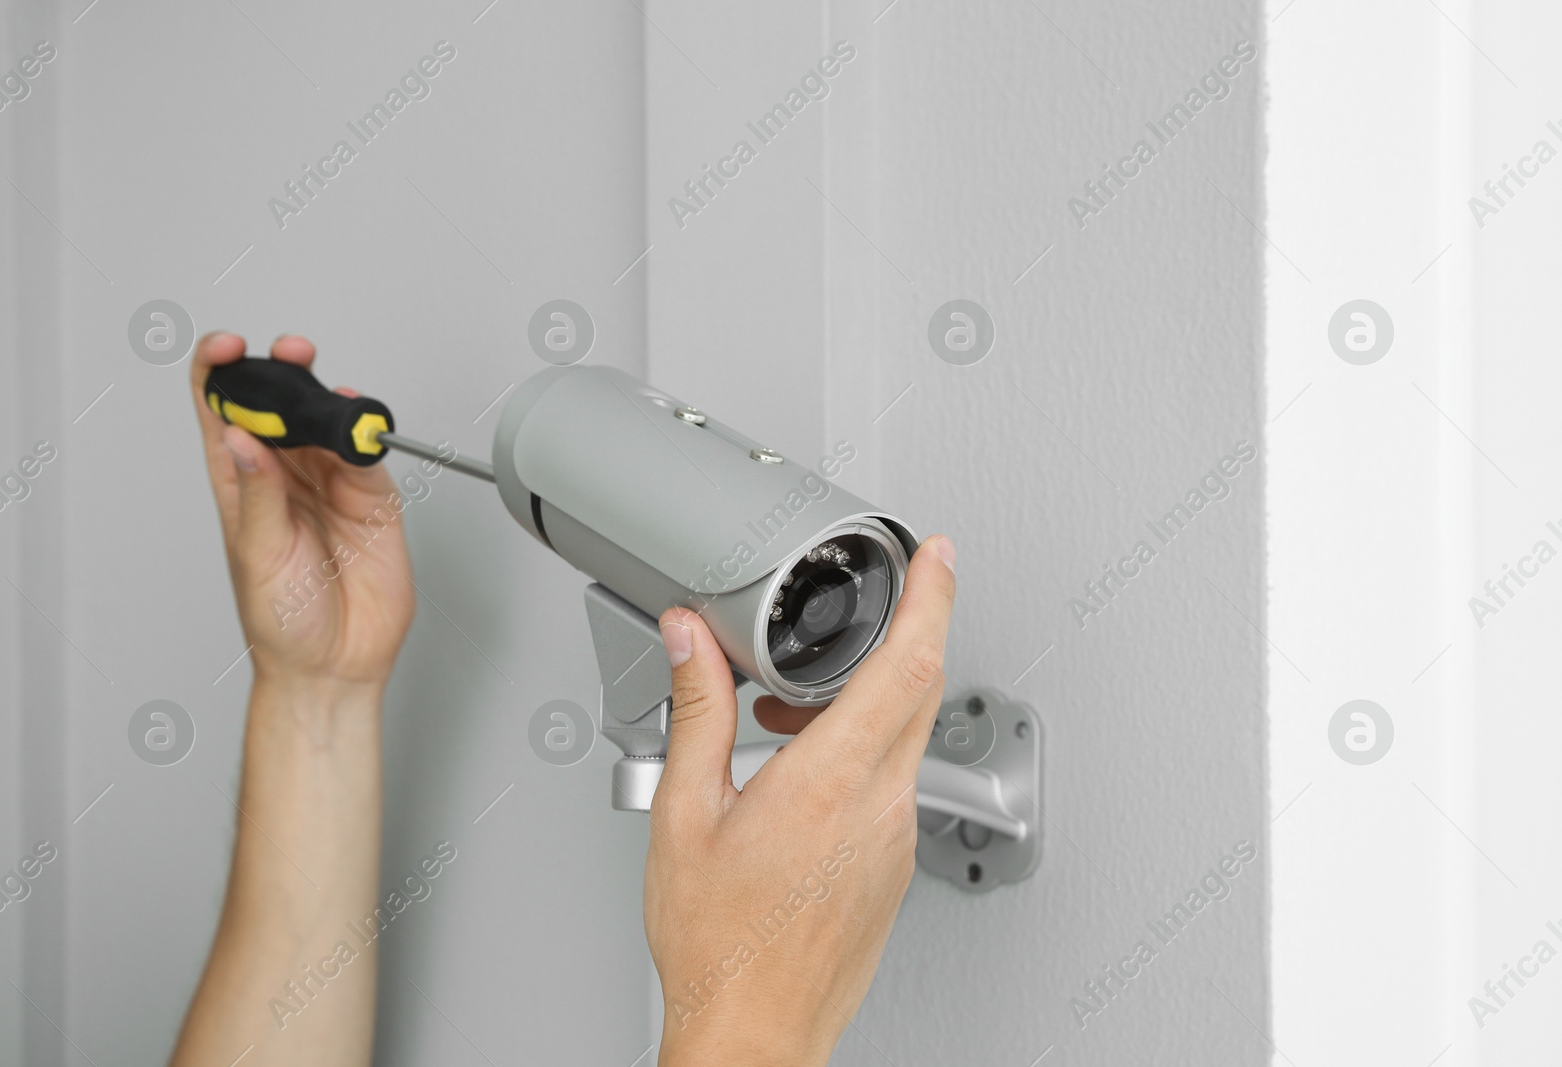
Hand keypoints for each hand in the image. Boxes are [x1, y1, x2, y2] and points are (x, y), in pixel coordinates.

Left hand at [190, 332, 414, 689]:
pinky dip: (365, 431)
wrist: (335, 663)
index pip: (220, 409)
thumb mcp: (257, 554)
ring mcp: (330, 483)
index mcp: (241, 483)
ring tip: (326, 395)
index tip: (229, 348)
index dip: (219, 369)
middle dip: (281, 369)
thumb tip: (242, 436)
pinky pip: (368, 451)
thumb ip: (257, 492)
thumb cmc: (282, 620)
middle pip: (278, 403)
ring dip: (325, 398)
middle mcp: (285, 476)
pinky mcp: (372, 498)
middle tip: (290, 354)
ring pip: (324, 419)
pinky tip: (358, 425)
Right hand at [645, 535, 956, 1065]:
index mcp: (830, 783)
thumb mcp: (683, 814)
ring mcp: (896, 840)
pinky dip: (861, 749)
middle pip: (919, 689)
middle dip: (907, 629)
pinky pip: (893, 782)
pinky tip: (803, 769)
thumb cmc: (718, 945)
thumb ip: (696, 711)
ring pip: (905, 736)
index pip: (907, 665)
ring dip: (865, 699)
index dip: (931, 597)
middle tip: (886, 592)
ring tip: (789, 712)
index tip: (938, 556)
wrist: (753, 1031)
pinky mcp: (895, 866)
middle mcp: (880, 807)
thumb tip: (689, 641)